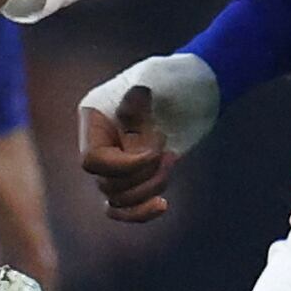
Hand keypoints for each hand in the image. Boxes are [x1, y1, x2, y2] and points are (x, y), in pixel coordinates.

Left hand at [0, 127, 61, 290]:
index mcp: (25, 218)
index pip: (41, 265)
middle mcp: (33, 208)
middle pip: (39, 253)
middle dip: (37, 282)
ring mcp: (29, 191)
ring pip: (31, 234)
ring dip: (27, 259)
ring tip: (19, 280)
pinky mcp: (20, 177)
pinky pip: (23, 217)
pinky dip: (18, 236)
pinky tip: (5, 238)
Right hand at [75, 52, 217, 223]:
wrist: (196, 89)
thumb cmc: (173, 79)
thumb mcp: (157, 80)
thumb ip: (143, 95)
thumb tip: (138, 94)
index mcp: (95, 120)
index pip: (94, 161)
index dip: (125, 166)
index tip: (156, 153)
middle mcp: (100, 143)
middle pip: (107, 184)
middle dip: (143, 175)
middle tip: (167, 150)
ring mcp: (117, 161)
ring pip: (118, 199)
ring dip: (149, 190)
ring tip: (170, 163)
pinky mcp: (136, 176)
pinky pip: (125, 208)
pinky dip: (141, 212)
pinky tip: (163, 205)